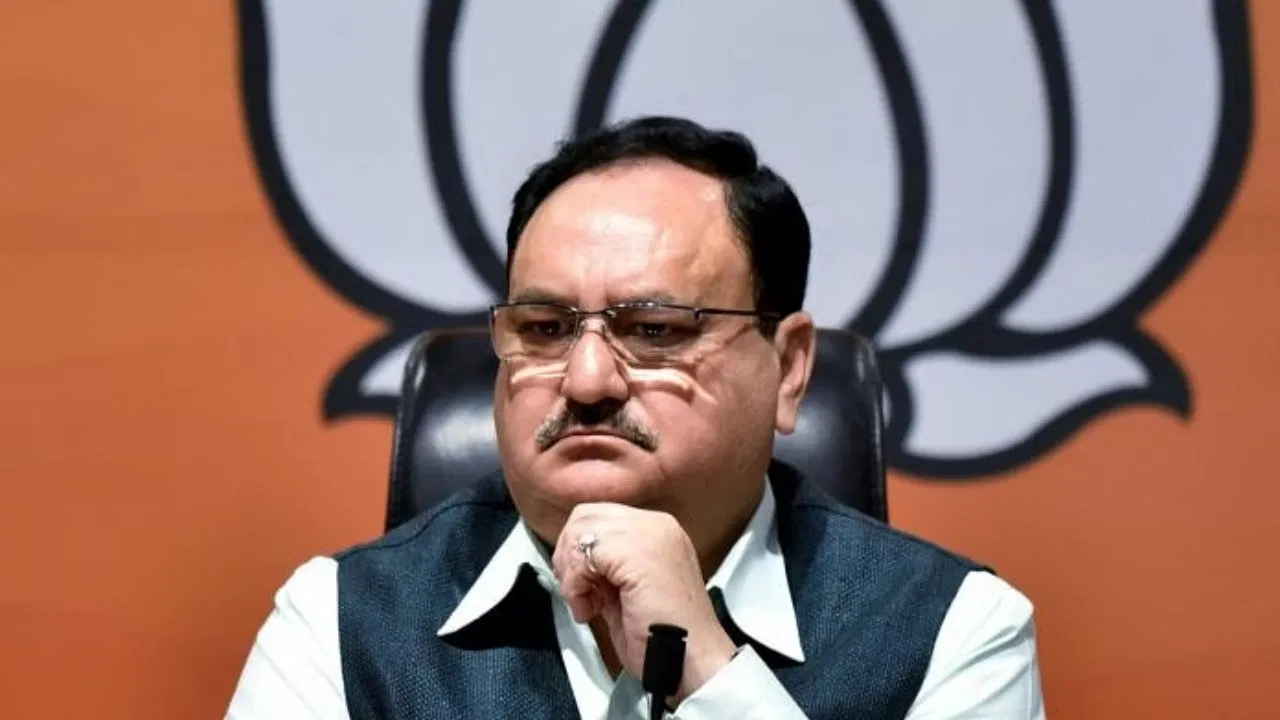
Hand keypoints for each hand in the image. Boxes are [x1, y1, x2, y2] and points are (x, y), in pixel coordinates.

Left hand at [552, 503, 737, 701]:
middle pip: (585, 517)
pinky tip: (591, 609)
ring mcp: (648, 533)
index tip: (581, 584)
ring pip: (581, 530)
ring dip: (572, 572)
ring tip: (587, 603)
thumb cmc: (665, 638)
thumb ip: (607, 569)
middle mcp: (656, 525)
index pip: (598, 517)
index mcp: (658, 531)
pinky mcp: (636, 551)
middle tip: (577, 592)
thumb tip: (577, 563)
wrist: (689, 660)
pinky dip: (575, 584)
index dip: (579, 551)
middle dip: (569, 556)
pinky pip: (584, 552)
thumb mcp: (629, 591)